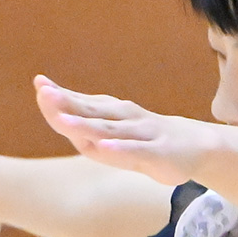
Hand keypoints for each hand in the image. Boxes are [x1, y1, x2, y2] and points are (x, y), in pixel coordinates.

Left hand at [34, 77, 213, 184]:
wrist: (197, 147)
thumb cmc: (148, 142)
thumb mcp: (116, 137)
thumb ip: (88, 132)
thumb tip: (59, 121)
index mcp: (113, 114)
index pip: (83, 105)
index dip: (61, 97)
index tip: (40, 84)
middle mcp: (125, 119)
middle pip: (92, 112)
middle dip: (67, 104)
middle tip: (44, 91)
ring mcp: (141, 134)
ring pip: (109, 130)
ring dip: (85, 125)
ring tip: (62, 120)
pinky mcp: (157, 152)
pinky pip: (135, 150)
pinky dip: (119, 148)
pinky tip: (103, 146)